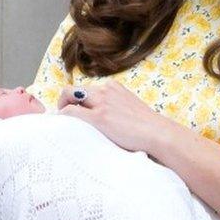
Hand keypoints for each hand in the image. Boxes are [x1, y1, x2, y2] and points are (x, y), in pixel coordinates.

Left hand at [57, 81, 175, 153]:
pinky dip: (63, 117)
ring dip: (62, 109)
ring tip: (63, 124)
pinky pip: (70, 112)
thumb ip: (114, 106)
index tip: (75, 112)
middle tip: (64, 118)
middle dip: (64, 102)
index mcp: (113, 87)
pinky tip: (63, 128)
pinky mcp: (99, 117)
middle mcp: (105, 90)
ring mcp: (102, 102)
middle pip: (73, 90)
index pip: (86, 89)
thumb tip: (103, 118)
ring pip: (68, 96)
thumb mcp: (129, 107)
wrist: (157, 132)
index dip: (76, 101)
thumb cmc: (146, 126)